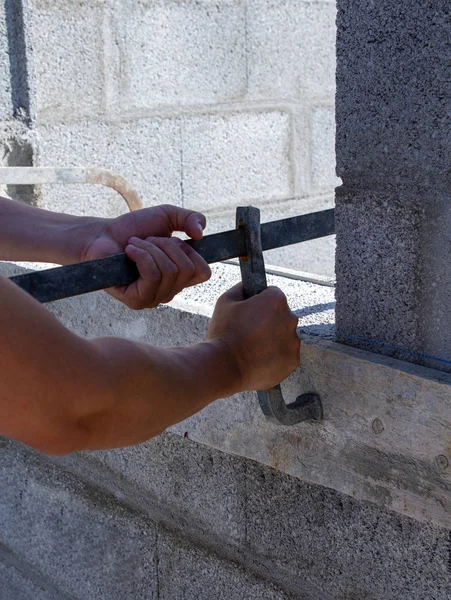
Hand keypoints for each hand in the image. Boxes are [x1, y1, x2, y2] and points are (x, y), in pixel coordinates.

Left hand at [82, 205, 210, 308]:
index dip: (190, 252)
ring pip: (169, 271)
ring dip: (150, 249)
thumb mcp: (168, 216)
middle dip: (166, 246)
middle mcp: (169, 292)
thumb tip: (201, 234)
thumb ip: (191, 218)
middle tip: (148, 241)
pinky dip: (141, 256)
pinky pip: (153, 275)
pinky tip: (129, 252)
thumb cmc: (134, 228)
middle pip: (186, 269)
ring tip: (135, 245)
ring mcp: (154, 299)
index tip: (172, 241)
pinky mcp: (137, 301)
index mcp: (180, 278)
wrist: (102, 235)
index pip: (203, 273)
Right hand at [207, 284, 299, 390]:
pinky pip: (286, 354)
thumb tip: (247, 285)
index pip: (272, 294)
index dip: (259, 302)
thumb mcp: (225, 301)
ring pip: (284, 335)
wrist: (225, 367)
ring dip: (273, 339)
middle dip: (268, 321)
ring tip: (252, 348)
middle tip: (249, 333)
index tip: (249, 314)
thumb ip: (241, 288)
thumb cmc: (224, 333)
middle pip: (281, 315)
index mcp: (276, 300)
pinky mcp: (293, 361)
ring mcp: (293, 341)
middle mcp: (290, 318)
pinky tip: (259, 359)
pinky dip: (275, 356)